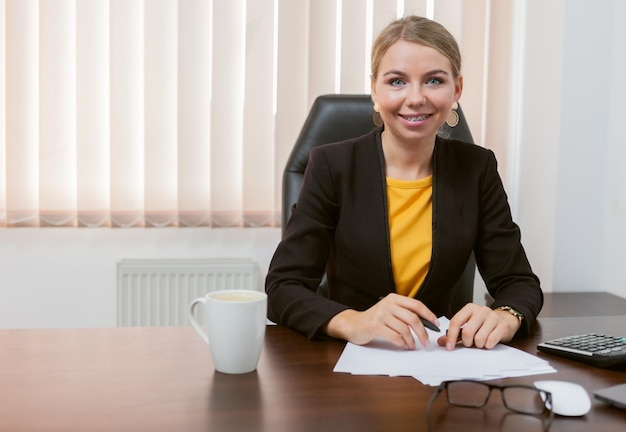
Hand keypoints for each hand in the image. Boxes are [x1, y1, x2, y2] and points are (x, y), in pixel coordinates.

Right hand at [323, 293, 439, 349]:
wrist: (354, 324)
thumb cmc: (375, 320)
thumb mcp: (389, 311)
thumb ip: (404, 313)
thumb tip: (426, 323)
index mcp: (394, 298)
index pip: (416, 305)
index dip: (429, 315)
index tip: (436, 324)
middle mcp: (388, 304)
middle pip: (413, 318)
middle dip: (422, 332)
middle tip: (426, 341)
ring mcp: (381, 314)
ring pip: (405, 329)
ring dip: (411, 340)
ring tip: (412, 346)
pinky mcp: (375, 326)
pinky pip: (395, 337)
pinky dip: (401, 343)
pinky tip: (402, 346)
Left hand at [436, 303, 520, 349]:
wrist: (505, 319)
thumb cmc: (483, 323)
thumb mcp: (468, 325)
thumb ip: (455, 333)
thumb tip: (441, 342)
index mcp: (469, 308)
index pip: (455, 322)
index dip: (451, 336)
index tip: (449, 347)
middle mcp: (481, 310)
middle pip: (467, 331)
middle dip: (467, 342)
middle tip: (470, 343)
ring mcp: (493, 317)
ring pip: (479, 338)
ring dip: (478, 345)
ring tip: (480, 341)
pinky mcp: (502, 326)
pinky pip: (491, 341)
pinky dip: (488, 345)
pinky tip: (488, 342)